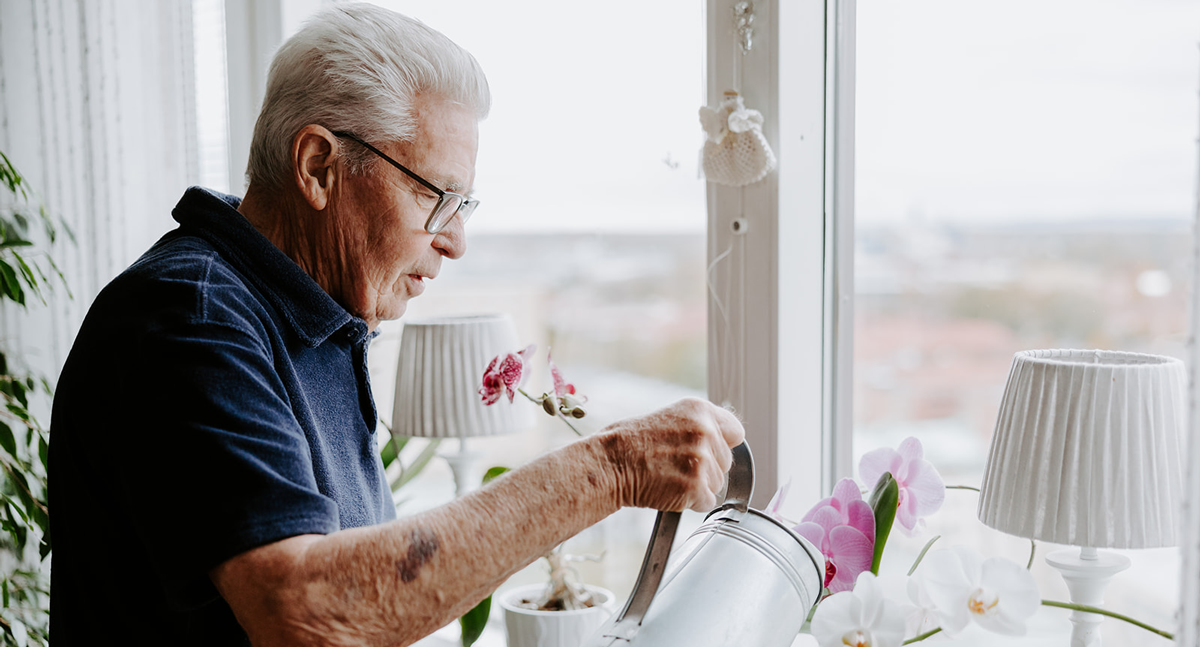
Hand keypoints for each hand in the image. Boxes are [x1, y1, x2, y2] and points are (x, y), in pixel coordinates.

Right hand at [597, 397, 744, 511]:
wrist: (608, 463)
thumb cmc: (627, 443)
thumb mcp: (667, 418)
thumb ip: (696, 427)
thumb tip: (719, 441)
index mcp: (699, 410)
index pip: (735, 432)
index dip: (722, 445)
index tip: (710, 452)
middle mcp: (705, 431)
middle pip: (726, 462)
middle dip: (707, 469)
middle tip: (676, 467)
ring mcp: (701, 460)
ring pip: (717, 484)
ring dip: (697, 486)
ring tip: (668, 477)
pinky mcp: (695, 487)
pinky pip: (706, 502)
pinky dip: (690, 503)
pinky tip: (669, 491)